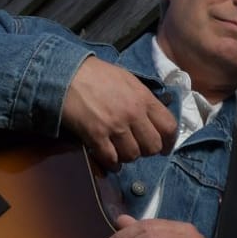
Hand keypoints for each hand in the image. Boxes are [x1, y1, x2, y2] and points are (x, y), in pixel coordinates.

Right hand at [61, 57, 178, 167]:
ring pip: (132, 155)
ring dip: (127, 156)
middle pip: (153, 146)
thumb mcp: (128, 80)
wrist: (67, 75)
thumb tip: (155, 116)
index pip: (169, 127)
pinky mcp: (96, 135)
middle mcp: (133, 113)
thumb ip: (144, 99)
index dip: (169, 142)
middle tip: (139, 148)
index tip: (164, 147)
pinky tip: (110, 160)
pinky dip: (112, 163)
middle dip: (147, 151)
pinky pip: (111, 159)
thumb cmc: (98, 75)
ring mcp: (115, 126)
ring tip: (121, 150)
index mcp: (144, 98)